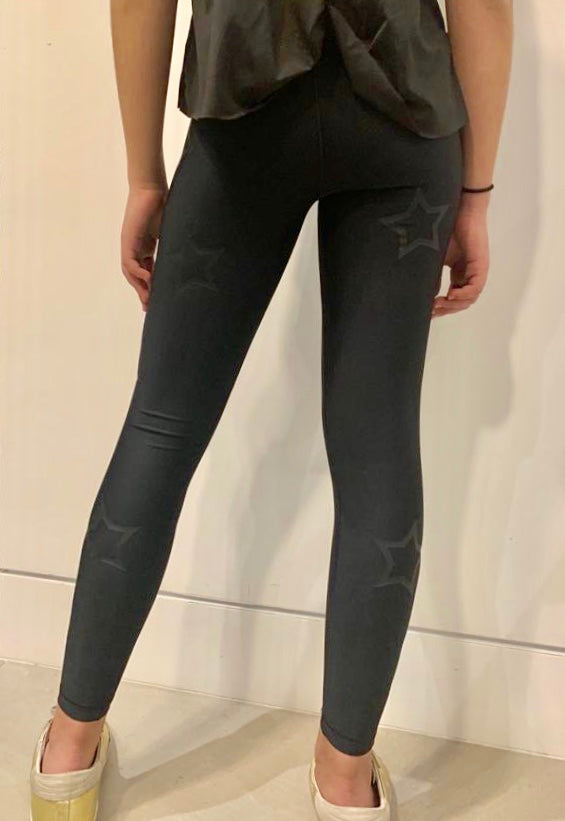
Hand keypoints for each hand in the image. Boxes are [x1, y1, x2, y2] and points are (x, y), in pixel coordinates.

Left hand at [121, 183, 167, 310]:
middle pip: (136, 276)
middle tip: (149, 307)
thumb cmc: (163, 205)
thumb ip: (175, 248)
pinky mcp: (128, 241)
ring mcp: (130, 245)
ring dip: (139, 286)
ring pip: (130, 272)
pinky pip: (129, 263)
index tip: (156, 301)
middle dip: (143, 292)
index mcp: (145, 247)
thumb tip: (193, 259)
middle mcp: (135, 248)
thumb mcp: (170, 233)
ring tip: (148, 298)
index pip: (146, 272)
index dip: (150, 287)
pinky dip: (137, 273)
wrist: (152, 189)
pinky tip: (148, 279)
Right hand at [432, 193, 489, 317]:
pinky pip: (475, 288)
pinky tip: (449, 296)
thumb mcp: (436, 258)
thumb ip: (435, 276)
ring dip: (453, 305)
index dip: (442, 308)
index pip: (454, 298)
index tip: (428, 312)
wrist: (460, 209)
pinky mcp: (481, 265)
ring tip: (438, 304)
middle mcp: (471, 274)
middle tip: (431, 311)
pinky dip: (463, 295)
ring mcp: (477, 271)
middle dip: (446, 310)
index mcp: (461, 273)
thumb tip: (428, 296)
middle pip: (462, 302)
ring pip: (470, 298)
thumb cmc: (446, 227)